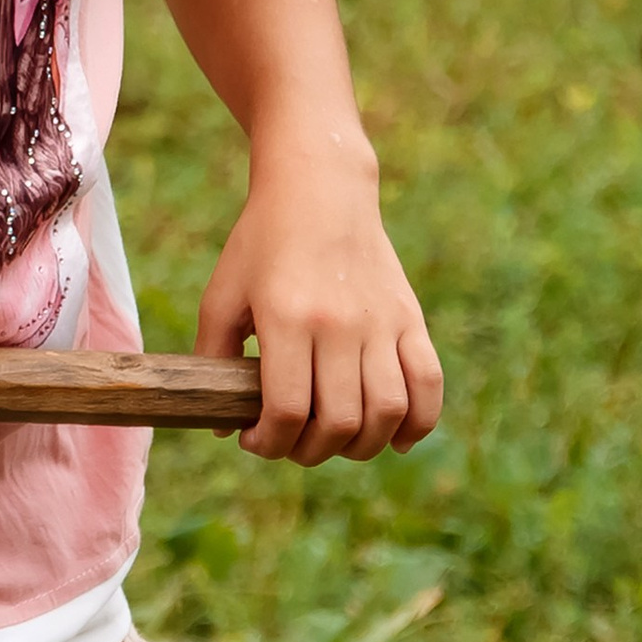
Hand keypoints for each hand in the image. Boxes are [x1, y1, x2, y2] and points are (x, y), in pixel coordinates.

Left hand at [197, 144, 443, 464]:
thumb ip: (213, 359)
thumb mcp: (222, 295)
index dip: (269, 442)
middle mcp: (339, 324)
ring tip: (336, 440)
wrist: (320, 190)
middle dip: (309, 451)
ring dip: (362, 446)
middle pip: (339, 421)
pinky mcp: (410, 319)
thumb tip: (219, 425)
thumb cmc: (260, 244)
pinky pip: (429, 384)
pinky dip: (419, 423)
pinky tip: (395, 438)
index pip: (287, 409)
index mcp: (287, 318)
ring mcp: (381, 322)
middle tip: (291, 442)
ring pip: (388, 412)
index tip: (253, 440)